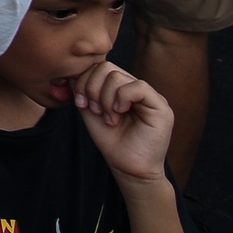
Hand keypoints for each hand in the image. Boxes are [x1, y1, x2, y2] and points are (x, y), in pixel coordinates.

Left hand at [69, 60, 175, 187]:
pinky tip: (118, 114)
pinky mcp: (161, 106)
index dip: (83, 81)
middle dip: (91, 88)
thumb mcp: (90, 109)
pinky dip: (121, 99)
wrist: (127, 167)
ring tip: (108, 118)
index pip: (98, 66)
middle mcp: (136, 87)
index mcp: (121, 87)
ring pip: (118, 76)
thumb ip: (83, 89)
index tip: (80, 103)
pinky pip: (137, 87)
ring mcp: (150, 95)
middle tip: (95, 110)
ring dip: (104, 98)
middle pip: (106, 67)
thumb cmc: (110, 140)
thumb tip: (71, 71)